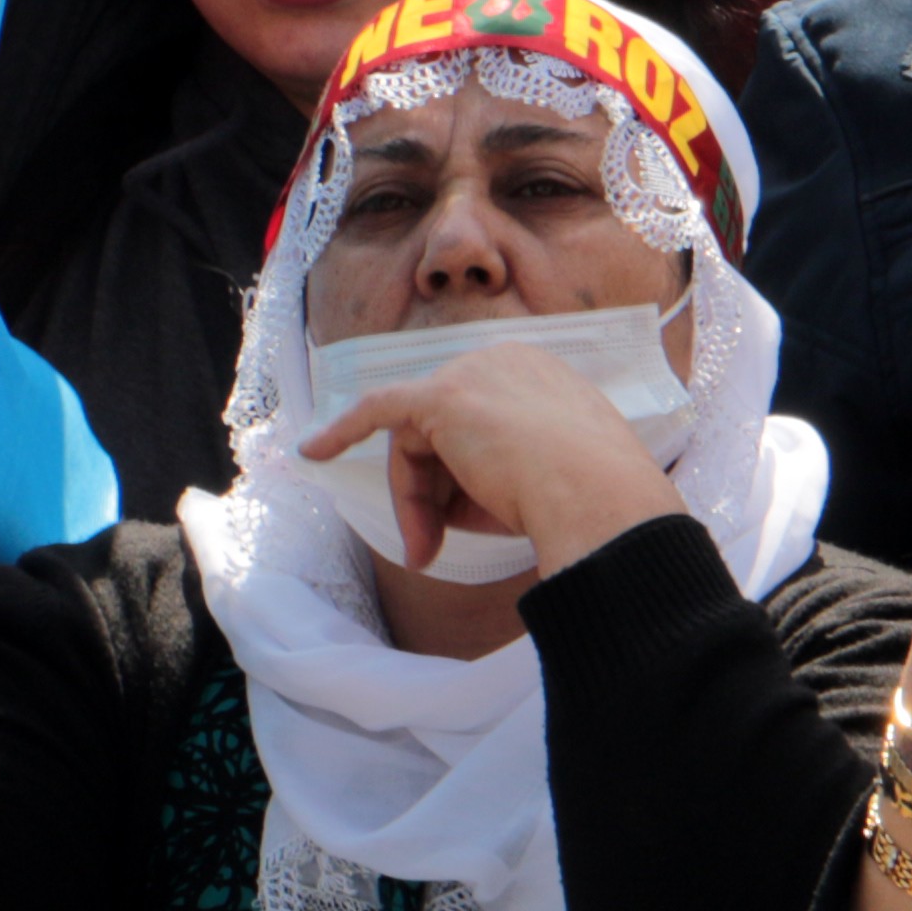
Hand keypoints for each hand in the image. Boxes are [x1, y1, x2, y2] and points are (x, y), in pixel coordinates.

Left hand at [297, 317, 700, 577]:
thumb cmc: (583, 497)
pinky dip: (344, 430)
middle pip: (441, 431)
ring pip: (416, 443)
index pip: (479, 424)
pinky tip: (315, 452)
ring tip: (430, 550)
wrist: (597, 495)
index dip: (463, 478)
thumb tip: (444, 506)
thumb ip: (494, 471)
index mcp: (537, 372)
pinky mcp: (442, 397)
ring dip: (416, 501)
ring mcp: (472, 373)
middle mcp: (503, 360)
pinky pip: (380, 409)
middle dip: (434, 493)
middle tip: (433, 550)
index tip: (459, 524)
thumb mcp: (541, 475)